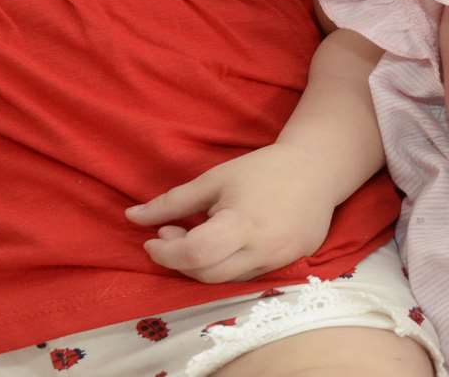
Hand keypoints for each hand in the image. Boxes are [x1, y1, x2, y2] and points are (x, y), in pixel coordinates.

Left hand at [126, 144, 336, 282]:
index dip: (166, 253)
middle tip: (171, 235)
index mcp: (243, 224)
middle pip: (207, 275)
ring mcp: (281, 261)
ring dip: (202, 265)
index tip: (153, 238)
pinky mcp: (292, 264)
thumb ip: (172, 202)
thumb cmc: (263, 169)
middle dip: (180, 260)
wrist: (318, 168)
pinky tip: (225, 243)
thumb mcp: (215, 179)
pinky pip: (249, 275)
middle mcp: (264, 250)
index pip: (194, 255)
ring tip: (197, 237)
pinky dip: (228, 265)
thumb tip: (131, 217)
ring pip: (227, 280)